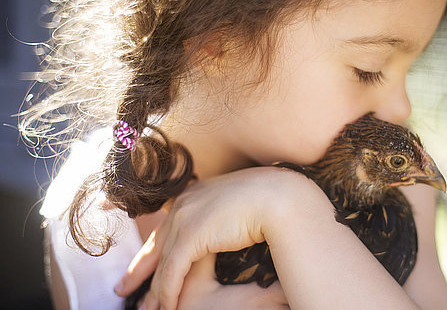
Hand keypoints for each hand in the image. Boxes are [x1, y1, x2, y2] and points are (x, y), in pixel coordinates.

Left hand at [114, 166, 304, 309]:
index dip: (154, 246)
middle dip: (139, 269)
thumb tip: (226, 228)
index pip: (167, 224)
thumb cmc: (268, 199)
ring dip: (155, 290)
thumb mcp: (238, 205)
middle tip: (123, 287)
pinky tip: (167, 306)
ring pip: (162, 262)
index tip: (143, 261)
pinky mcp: (190, 235)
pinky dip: (168, 292)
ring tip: (147, 309)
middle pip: (156, 243)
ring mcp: (185, 218)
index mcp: (194, 193)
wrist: (278, 196)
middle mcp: (183, 203)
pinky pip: (173, 271)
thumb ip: (224, 216)